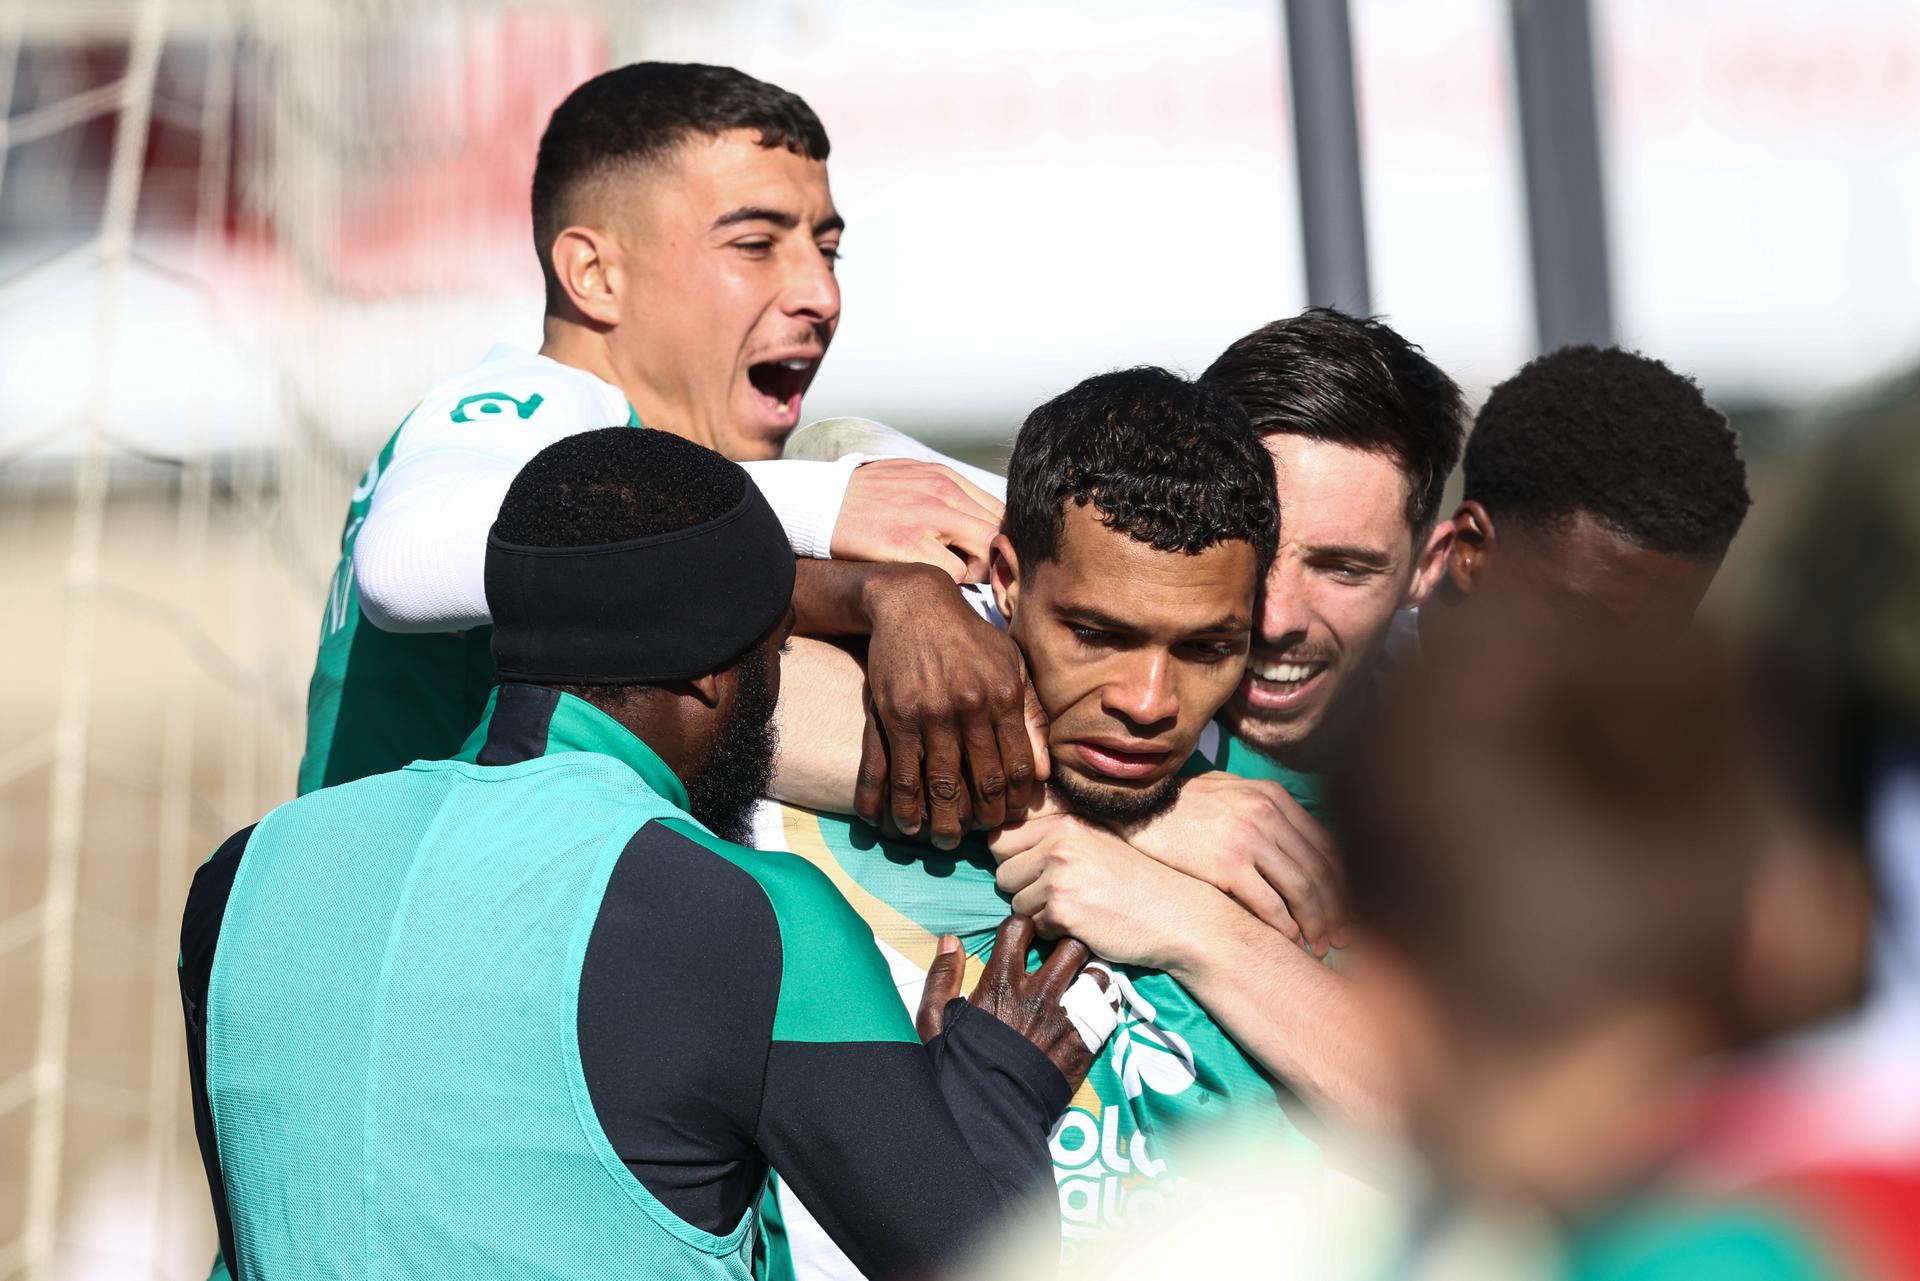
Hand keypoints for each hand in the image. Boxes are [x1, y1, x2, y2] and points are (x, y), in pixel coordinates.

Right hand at [831, 459, 1004, 582]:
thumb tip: (980, 519)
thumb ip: (946, 494)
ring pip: (982, 555)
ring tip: (946, 573)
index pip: (999, 511)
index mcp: (945, 477)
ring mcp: (927, 519)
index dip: (1000, 538)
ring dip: (971, 572)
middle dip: (991, 558)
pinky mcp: (908, 545)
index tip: (987, 555)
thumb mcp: (910, 478)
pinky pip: (954, 574)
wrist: (819, 503)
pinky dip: (947, 582)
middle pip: (997, 534)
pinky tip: (927, 577)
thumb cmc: (865, 497)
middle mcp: (942, 493)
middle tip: (973, 572)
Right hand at [859, 568, 1048, 844]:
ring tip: (941, 839)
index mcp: (1001, 696)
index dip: (1015, 801)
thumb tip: (1038, 773)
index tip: (1012, 817)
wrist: (913, 604)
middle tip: (979, 835)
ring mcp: (926, 714)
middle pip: (979, 783)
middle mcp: (966, 708)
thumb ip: (1028, 716)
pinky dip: (893, 803)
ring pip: (936, 786)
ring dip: (938, 821)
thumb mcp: (1009, 665)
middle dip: (981, 818)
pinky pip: (893, 772)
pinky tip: (897, 822)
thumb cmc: (968, 638)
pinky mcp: (892, 716)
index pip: (1014, 766)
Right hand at [917, 916, 1097, 1087]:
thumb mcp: (934, 1021)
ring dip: (1091, 971)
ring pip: (1095, 975)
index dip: (1025, 924)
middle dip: (1070, 940)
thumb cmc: (958, 1068)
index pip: (1019, 929)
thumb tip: (950, 940)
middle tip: (1066, 947)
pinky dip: (1104, 1003)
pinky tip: (1096, 1005)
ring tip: (1085, 975)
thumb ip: (942, 977)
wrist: (987, 1117)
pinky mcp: (1081, 1046)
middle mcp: (1036, 996)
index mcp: (1000, 984)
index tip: (1027, 931)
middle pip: (1070, 945)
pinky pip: (1106, 1012)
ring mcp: (1063, 1020)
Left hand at [989, 813, 1234, 972]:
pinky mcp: (1063, 912)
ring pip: (1015, 904)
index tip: (1033, 872)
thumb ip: (1054, 841)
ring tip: (1076, 909)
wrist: (1176, 914)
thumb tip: (997, 846)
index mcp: (1064, 823)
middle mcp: (1057, 845)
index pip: (1000, 838)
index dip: (1013, 859)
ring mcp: (1059, 878)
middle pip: (1003, 874)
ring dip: (1038, 913)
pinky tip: (1084, 925)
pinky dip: (1053, 933)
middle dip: (1023, 889)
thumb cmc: (1137, 882)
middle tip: (1060, 896)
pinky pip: (1035, 927)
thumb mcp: (1095, 844)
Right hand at [1122, 772, 1348, 955]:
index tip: (1349, 908)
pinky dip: (1286, 926)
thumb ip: (1267, 809)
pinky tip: (1291, 941)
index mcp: (1273, 797)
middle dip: (1337, 909)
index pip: (1325, 844)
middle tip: (1344, 938)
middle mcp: (1267, 813)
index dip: (1343, 881)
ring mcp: (1247, 838)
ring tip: (1321, 945)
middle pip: (1320, 869)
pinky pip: (1269, 903)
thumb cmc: (1184, 804)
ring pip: (1301, 888)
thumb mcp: (1232, 791)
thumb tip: (1300, 839)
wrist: (1138, 808)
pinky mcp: (1225, 864)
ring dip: (1317, 922)